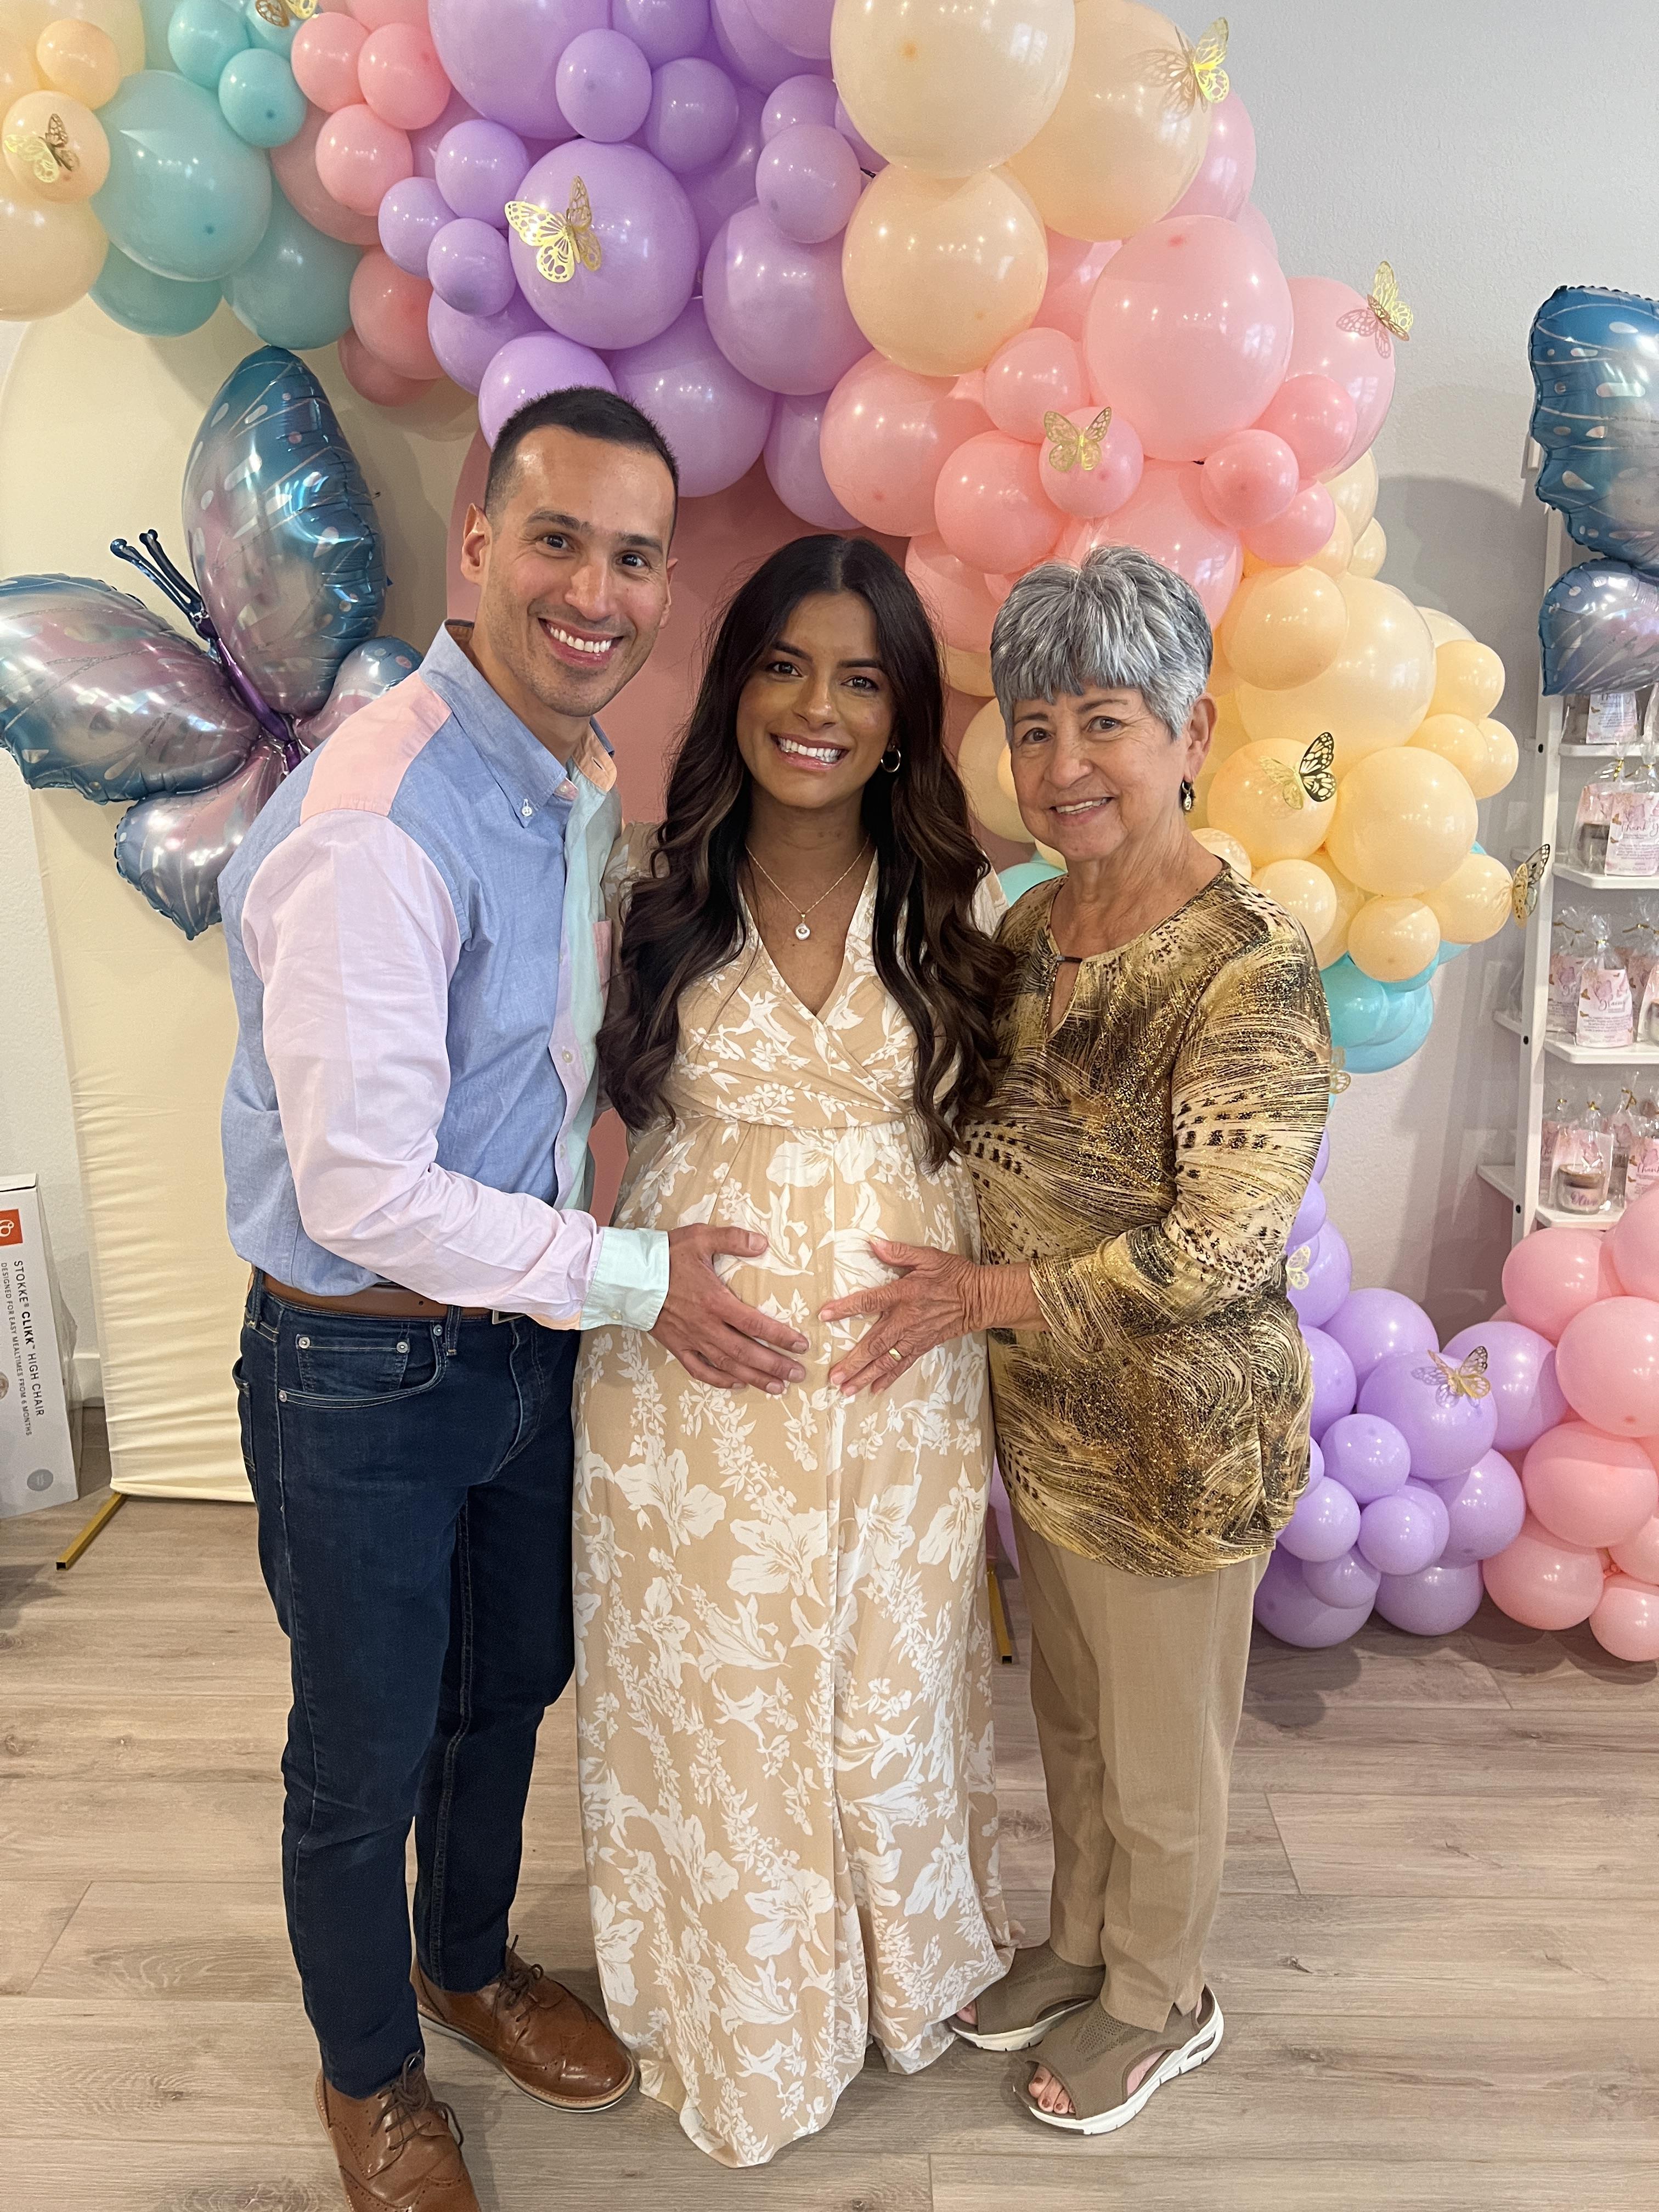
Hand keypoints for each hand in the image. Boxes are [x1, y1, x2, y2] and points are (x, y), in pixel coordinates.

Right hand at [651, 1225, 808, 1392]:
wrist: (627, 1276)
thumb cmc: (665, 1256)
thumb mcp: (700, 1238)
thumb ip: (733, 1239)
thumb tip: (763, 1243)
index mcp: (715, 1301)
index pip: (755, 1324)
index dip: (780, 1337)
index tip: (801, 1345)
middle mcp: (706, 1326)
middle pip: (746, 1352)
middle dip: (775, 1365)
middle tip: (798, 1374)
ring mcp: (691, 1339)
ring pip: (727, 1366)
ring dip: (754, 1378)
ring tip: (778, 1387)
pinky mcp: (677, 1346)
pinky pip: (700, 1369)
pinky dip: (719, 1380)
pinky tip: (736, 1384)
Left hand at [821, 1238, 979, 1396]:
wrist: (980, 1298)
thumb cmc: (954, 1275)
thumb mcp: (928, 1257)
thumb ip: (900, 1252)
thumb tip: (874, 1243)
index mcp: (904, 1295)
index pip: (869, 1301)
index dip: (846, 1308)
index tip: (825, 1315)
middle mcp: (906, 1320)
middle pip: (875, 1344)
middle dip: (853, 1361)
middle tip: (834, 1376)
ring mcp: (914, 1337)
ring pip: (886, 1360)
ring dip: (865, 1376)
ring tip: (847, 1390)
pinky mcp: (923, 1346)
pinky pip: (903, 1365)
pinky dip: (888, 1378)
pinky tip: (874, 1389)